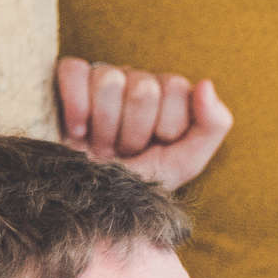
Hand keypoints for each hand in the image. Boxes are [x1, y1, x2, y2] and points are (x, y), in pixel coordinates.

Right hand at [52, 57, 232, 189]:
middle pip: (143, 88)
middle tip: (124, 152)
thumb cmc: (139, 181)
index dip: (164, 126)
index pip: (175, 87)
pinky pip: (74, 71)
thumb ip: (212, 125)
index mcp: (168, 94)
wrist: (92, 206)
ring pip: (109, 80)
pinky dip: (75, 105)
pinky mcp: (66, 78)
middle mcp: (136, 80)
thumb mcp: (185, 162)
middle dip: (133, 132)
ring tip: (100, 147)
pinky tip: (77, 131)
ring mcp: (101, 77)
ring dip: (104, 127)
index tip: (152, 148)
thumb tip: (205, 83)